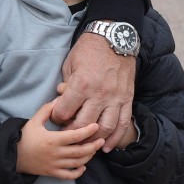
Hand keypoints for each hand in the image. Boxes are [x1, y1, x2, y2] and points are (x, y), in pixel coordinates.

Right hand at [16, 100, 102, 178]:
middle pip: (80, 151)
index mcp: (53, 139)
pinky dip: (78, 172)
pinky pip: (69, 175)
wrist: (12, 155)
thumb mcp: (34, 120)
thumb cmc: (24, 136)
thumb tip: (59, 99)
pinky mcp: (52, 173)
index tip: (96, 126)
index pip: (75, 135)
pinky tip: (83, 166)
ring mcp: (55, 165)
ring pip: (77, 163)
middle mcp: (56, 153)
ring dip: (88, 157)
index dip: (88, 131)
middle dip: (93, 146)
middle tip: (102, 140)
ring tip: (93, 149)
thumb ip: (47, 109)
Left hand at [53, 32, 135, 151]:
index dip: (57, 117)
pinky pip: (123, 123)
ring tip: (86, 145)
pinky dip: (115, 137)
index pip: (64, 111)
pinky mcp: (127, 99)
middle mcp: (99, 94)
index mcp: (82, 84)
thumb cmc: (89, 49)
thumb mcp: (71, 62)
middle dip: (71, 132)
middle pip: (83, 124)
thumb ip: (66, 83)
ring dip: (94, 139)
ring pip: (104, 128)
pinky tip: (106, 146)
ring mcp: (115, 98)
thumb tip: (61, 98)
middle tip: (67, 133)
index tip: (56, 117)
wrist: (115, 37)